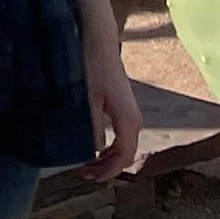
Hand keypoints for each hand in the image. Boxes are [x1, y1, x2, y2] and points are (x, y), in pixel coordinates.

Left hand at [83, 35, 144, 181]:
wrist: (98, 41)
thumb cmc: (92, 67)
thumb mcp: (86, 100)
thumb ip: (90, 126)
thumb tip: (91, 150)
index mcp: (129, 120)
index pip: (125, 156)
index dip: (109, 171)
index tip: (90, 176)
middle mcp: (134, 119)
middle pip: (126, 153)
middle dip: (107, 167)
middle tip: (85, 173)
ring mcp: (130, 113)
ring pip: (123, 144)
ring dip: (108, 157)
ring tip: (87, 163)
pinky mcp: (122, 106)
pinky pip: (120, 134)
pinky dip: (109, 146)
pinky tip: (94, 146)